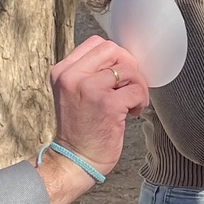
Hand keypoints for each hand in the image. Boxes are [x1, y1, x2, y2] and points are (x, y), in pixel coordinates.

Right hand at [43, 36, 148, 203]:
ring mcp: (89, 88)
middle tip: (128, 87)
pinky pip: (136, 89)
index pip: (96, 43)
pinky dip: (140, 100)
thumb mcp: (73, 93)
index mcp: (63, 72)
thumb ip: (89, 73)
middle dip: (128, 67)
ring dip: (137, 86)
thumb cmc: (80, 129)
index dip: (114, 57)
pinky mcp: (107, 103)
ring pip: (128, 69)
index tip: (118, 76)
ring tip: (130, 103)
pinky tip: (132, 113)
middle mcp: (72, 77)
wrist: (75, 160)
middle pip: (113, 50)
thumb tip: (122, 59)